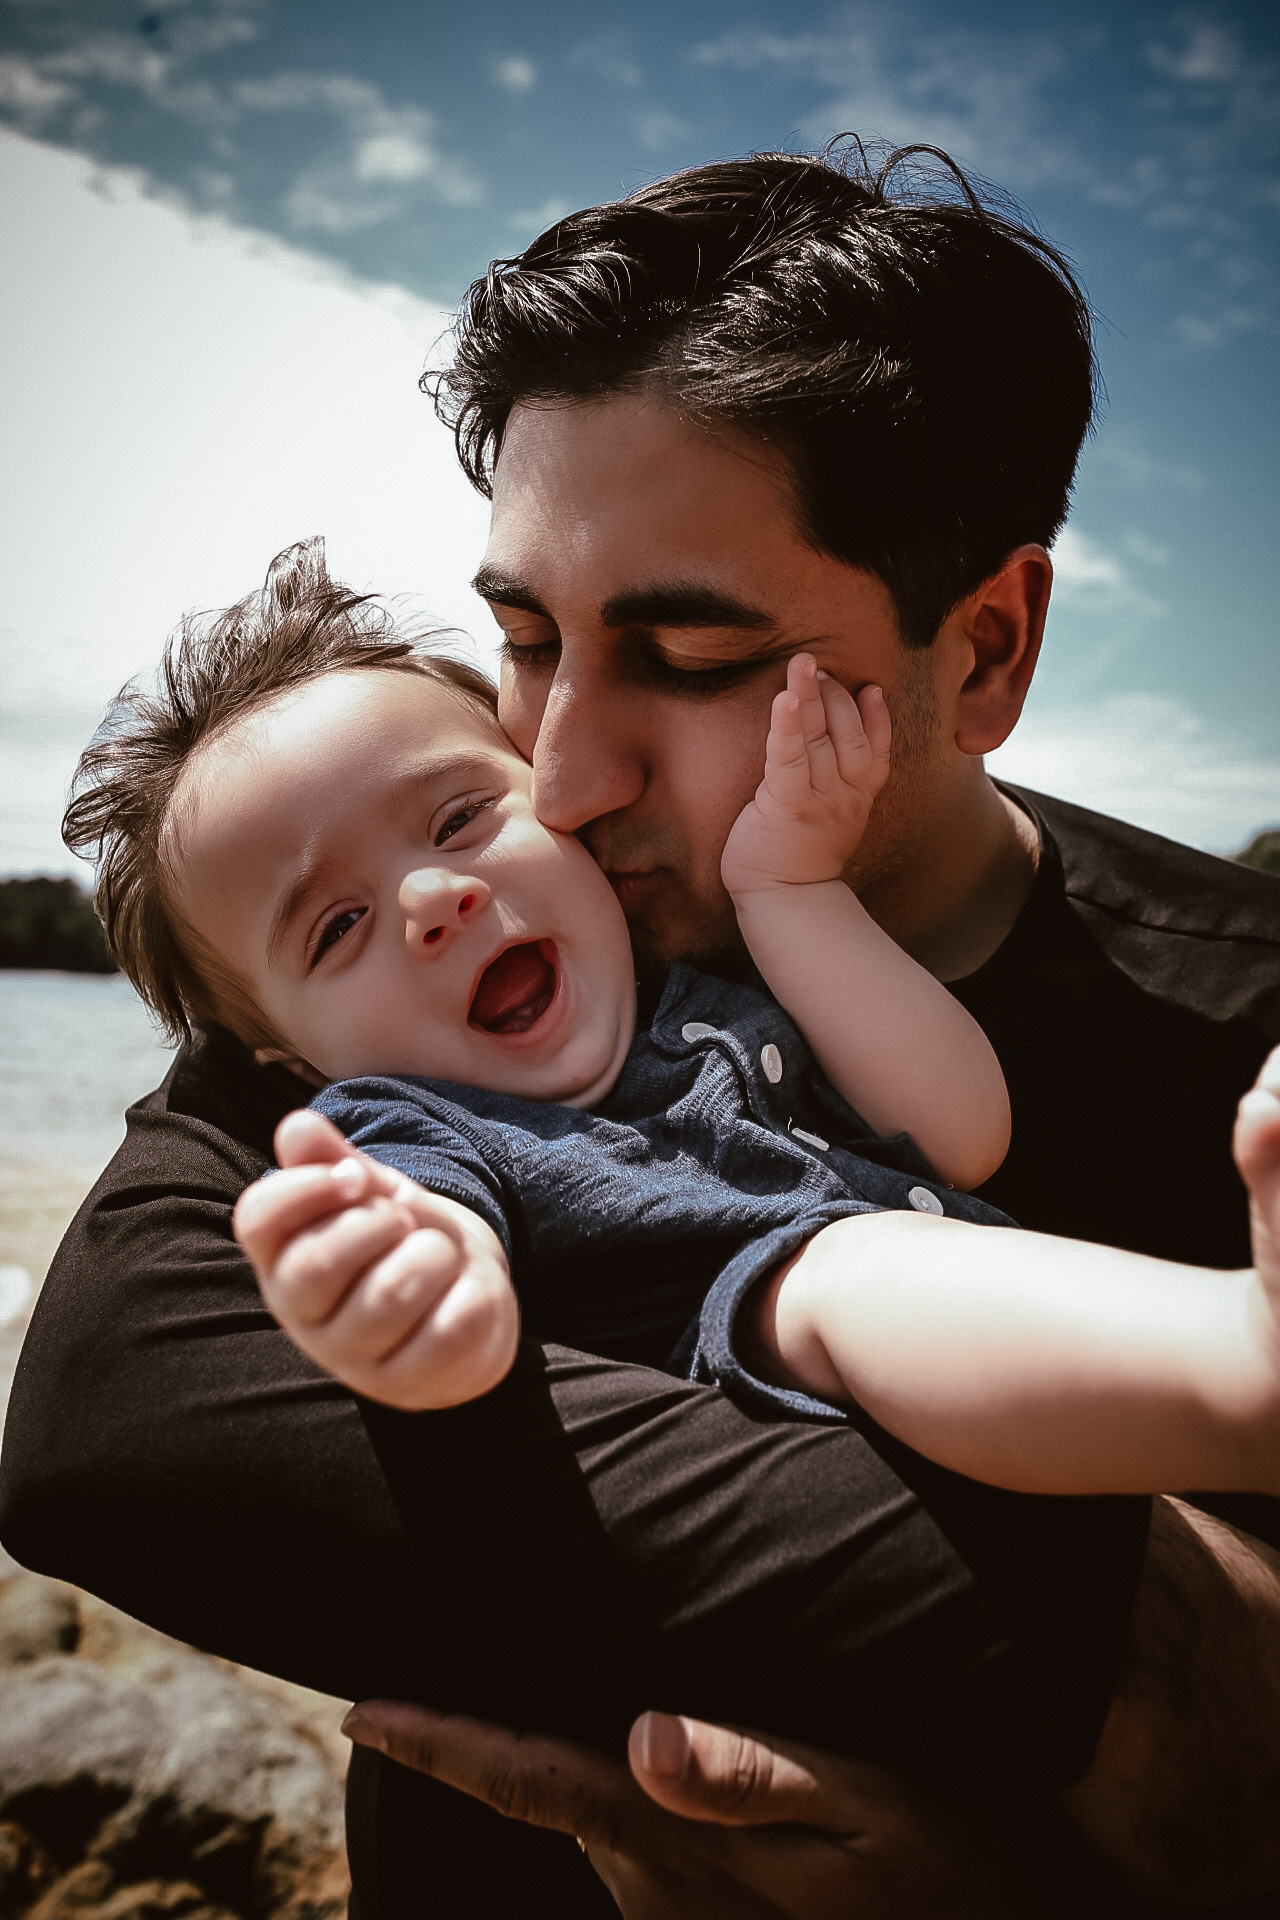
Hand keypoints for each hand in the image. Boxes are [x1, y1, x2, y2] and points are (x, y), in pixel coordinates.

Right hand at [233, 1108, 517, 1408]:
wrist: (459, 1290)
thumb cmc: (401, 1237)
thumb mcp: (371, 1191)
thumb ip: (333, 1159)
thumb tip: (297, 1127)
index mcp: (280, 1256)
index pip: (258, 1219)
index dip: (308, 1186)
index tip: (358, 1177)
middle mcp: (301, 1315)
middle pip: (316, 1265)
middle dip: (379, 1222)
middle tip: (405, 1219)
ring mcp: (352, 1360)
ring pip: (390, 1295)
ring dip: (433, 1253)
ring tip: (438, 1253)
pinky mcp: (407, 1386)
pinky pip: (448, 1330)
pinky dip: (470, 1293)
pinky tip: (463, 1290)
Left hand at [341, 1701, 1036, 1917]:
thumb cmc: (936, 1865)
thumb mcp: (865, 1808)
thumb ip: (755, 1776)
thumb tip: (644, 1736)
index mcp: (675, 1841)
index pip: (532, 1782)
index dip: (444, 1744)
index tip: (363, 1709)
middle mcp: (652, 1877)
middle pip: (542, 1787)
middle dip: (478, 1735)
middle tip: (425, 1656)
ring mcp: (671, 1900)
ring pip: (584, 1808)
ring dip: (543, 1752)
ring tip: (509, 1673)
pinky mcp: (698, 1902)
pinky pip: (625, 1828)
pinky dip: (596, 1778)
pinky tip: (625, 1732)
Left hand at [719, 653, 890, 898]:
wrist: (783, 901)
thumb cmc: (796, 856)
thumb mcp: (828, 817)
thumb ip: (834, 783)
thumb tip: (828, 748)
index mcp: (857, 798)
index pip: (875, 750)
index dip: (877, 718)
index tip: (873, 689)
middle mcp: (845, 795)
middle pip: (849, 735)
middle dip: (837, 697)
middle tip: (819, 666)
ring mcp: (819, 799)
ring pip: (821, 738)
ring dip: (814, 696)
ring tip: (805, 663)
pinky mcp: (787, 805)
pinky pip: (789, 756)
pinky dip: (789, 724)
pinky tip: (787, 697)